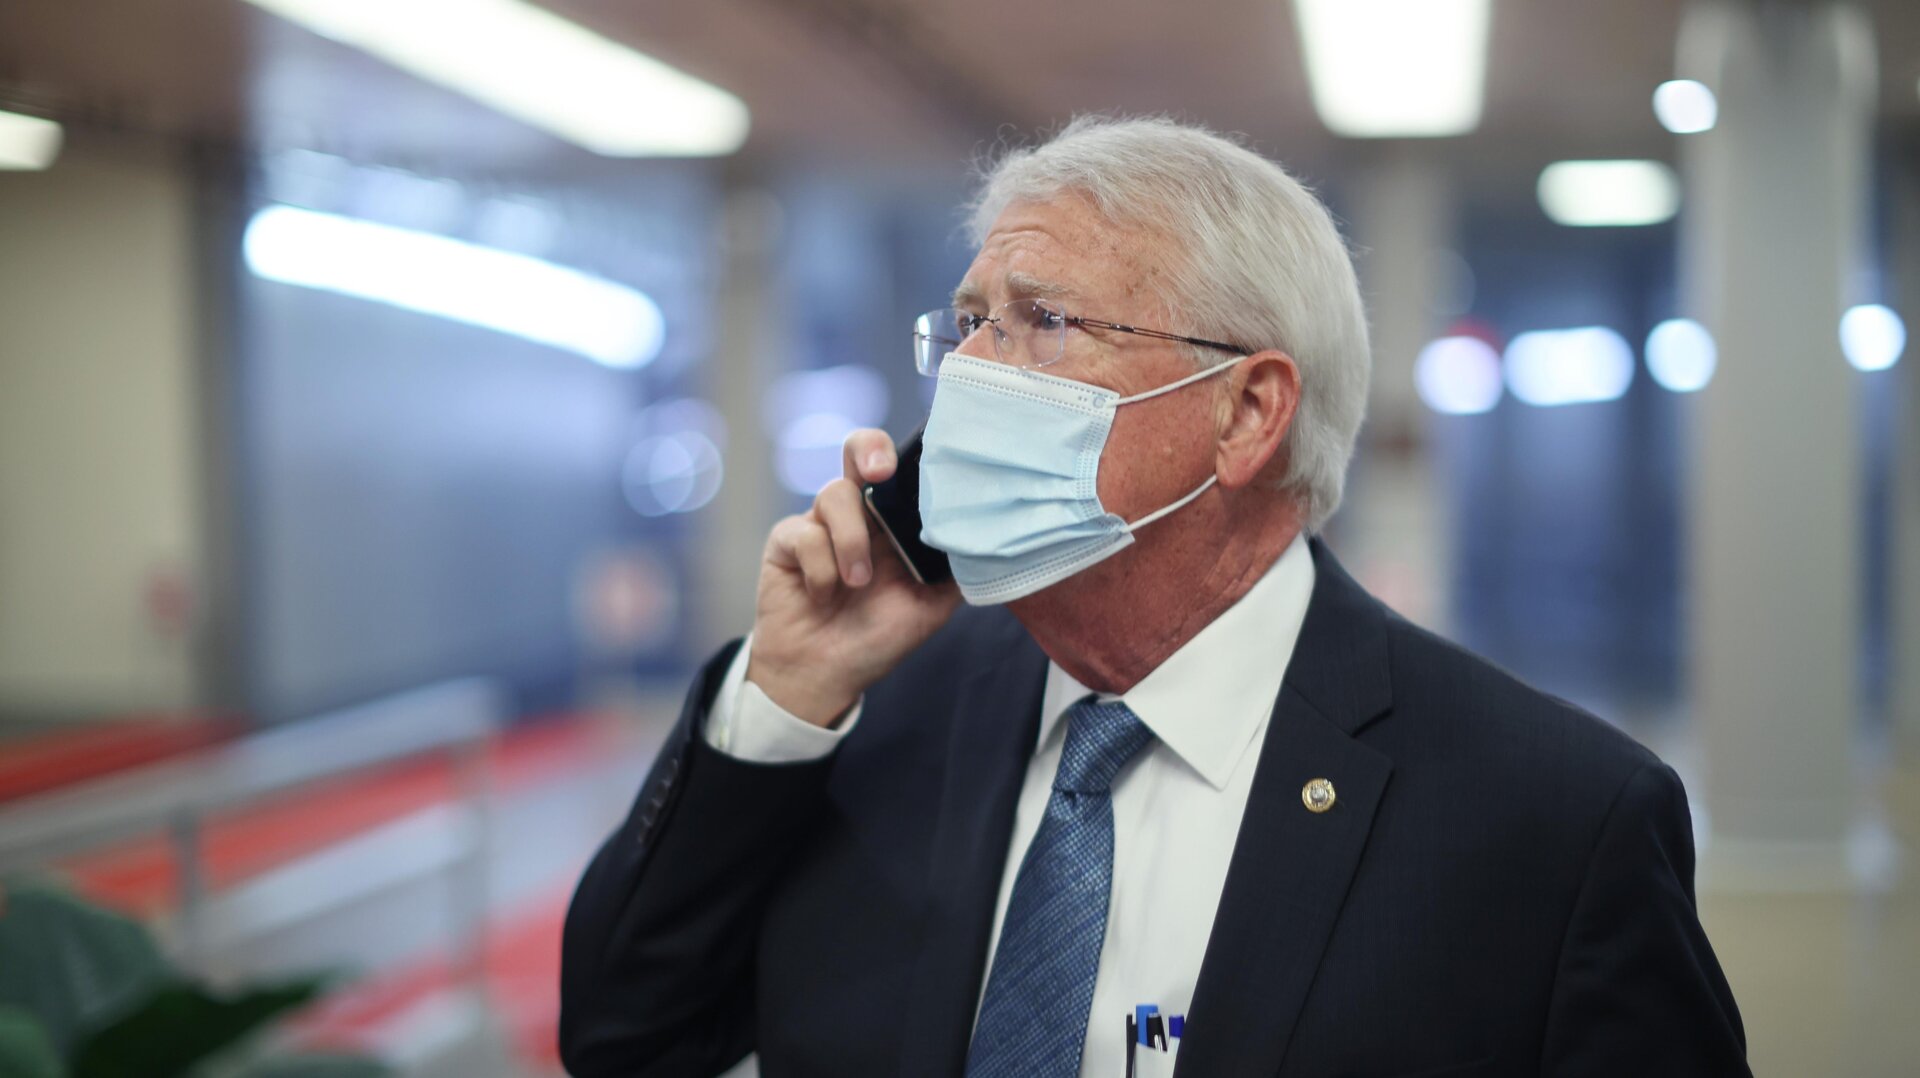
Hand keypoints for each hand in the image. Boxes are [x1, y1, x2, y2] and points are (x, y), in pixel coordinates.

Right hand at [746, 429, 961, 726]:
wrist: (826, 676)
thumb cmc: (877, 637)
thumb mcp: (930, 607)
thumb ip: (952, 570)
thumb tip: (982, 535)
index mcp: (895, 522)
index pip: (905, 470)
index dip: (913, 457)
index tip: (927, 466)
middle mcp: (859, 514)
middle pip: (860, 449)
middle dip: (871, 450)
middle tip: (881, 473)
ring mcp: (821, 523)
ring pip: (835, 494)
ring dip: (851, 542)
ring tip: (857, 583)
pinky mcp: (787, 541)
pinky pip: (804, 534)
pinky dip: (820, 569)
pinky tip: (823, 595)